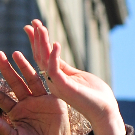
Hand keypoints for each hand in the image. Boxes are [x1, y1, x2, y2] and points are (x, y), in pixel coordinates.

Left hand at [0, 50, 76, 134]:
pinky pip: (45, 84)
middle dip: (6, 69)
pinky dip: (40, 72)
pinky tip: (35, 60)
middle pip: (14, 83)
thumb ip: (0, 127)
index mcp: (14, 114)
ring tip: (14, 53)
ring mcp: (39, 101)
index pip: (0, 98)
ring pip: (29, 80)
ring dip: (22, 66)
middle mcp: (26, 104)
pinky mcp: (53, 100)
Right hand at [25, 19, 125, 134]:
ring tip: (41, 27)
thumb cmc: (94, 95)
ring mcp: (57, 84)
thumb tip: (57, 53)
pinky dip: (54, 56)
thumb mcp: (77, 76)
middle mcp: (53, 80)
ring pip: (44, 60)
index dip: (38, 41)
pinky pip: (55, 69)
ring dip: (42, 43)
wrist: (104, 110)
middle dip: (36, 39)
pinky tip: (56, 44)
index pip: (44, 56)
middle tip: (30, 23)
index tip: (34, 26)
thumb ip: (65, 67)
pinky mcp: (63, 86)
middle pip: (40, 56)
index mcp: (56, 77)